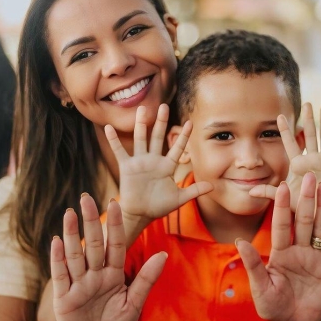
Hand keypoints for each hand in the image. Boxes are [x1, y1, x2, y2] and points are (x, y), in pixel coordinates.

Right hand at [51, 194, 166, 320]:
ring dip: (71, 234)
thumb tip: (163, 255)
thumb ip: (146, 279)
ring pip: (75, 255)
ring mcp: (78, 284)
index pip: (115, 244)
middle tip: (86, 197)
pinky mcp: (64, 297)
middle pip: (93, 244)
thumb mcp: (134, 303)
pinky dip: (58, 258)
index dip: (114, 224)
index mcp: (113, 274)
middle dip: (90, 221)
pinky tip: (56, 241)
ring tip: (69, 213)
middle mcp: (94, 274)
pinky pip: (61, 275)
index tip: (114, 202)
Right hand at [105, 104, 212, 222]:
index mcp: (167, 166)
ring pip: (141, 139)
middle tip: (163, 106)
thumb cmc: (159, 206)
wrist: (140, 214)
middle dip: (161, 122)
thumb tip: (212, 186)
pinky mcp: (127, 167)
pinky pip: (119, 151)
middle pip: (158, 137)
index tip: (190, 122)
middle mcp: (153, 160)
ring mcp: (139, 162)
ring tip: (141, 109)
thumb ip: (194, 191)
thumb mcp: (179, 198)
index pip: (177, 148)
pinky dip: (113, 140)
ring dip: (140, 124)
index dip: (184, 136)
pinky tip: (108, 127)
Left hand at [236, 172, 320, 320]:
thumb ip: (253, 265)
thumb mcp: (261, 287)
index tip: (283, 187)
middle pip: (303, 220)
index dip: (283, 206)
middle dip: (306, 198)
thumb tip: (239, 241)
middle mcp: (298, 251)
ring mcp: (315, 259)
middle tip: (308, 175)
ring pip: (320, 228)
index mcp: (280, 253)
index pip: (282, 225)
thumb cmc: (273, 305)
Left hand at [250, 103, 320, 219]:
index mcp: (298, 164)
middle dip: (308, 119)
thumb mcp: (286, 198)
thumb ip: (270, 193)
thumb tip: (250, 191)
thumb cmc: (303, 205)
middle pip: (310, 134)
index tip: (279, 116)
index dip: (285, 130)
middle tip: (307, 104)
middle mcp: (312, 158)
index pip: (290, 143)